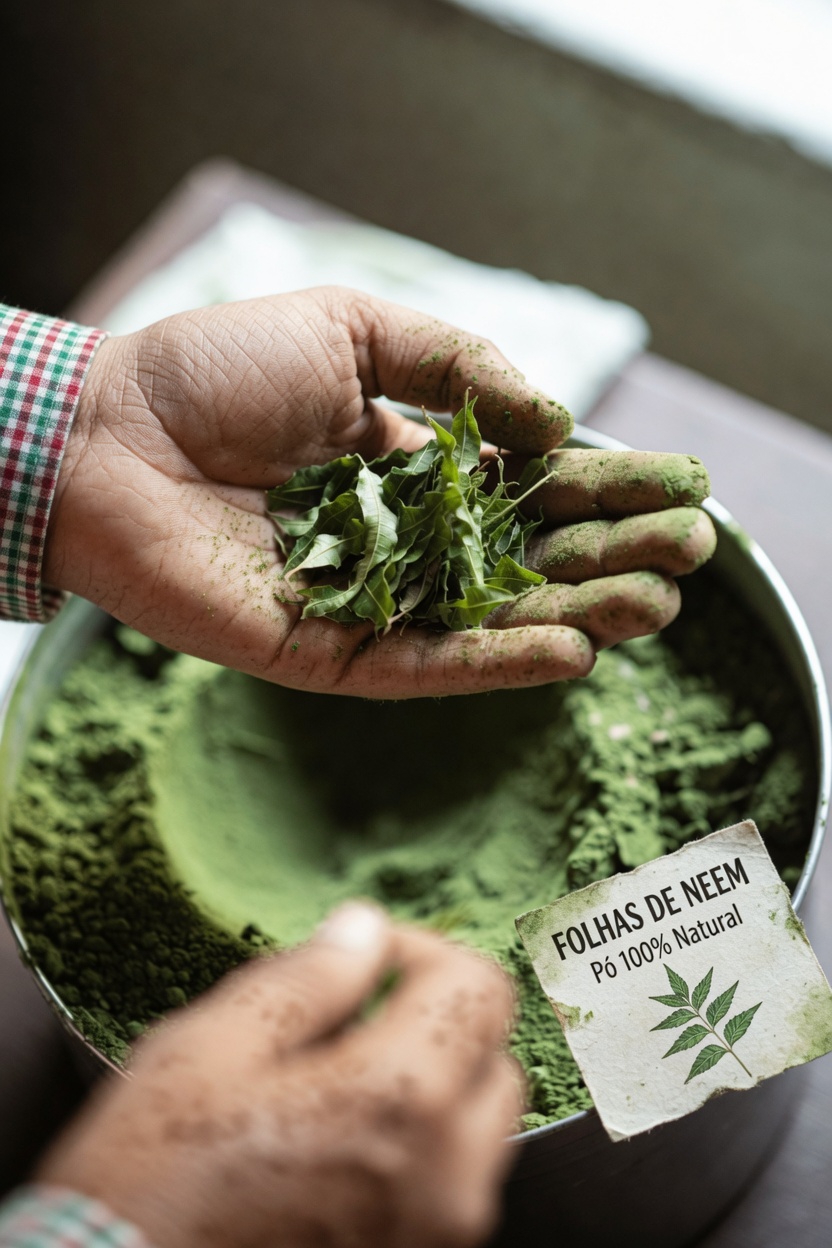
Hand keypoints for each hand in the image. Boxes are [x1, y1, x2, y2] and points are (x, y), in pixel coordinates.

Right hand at [38, 905, 521, 1247]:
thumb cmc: (155, 1182)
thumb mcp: (211, 1047)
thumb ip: (307, 979)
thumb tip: (363, 930)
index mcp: (398, 1098)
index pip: (479, 986)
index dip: (423, 951)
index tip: (369, 956)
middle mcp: (444, 1173)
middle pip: (493, 1054)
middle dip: (435, 1019)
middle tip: (355, 1015)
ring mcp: (438, 1231)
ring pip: (479, 1124)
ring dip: (433, 1083)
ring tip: (338, 1083)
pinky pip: (453, 1182)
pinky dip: (421, 1145)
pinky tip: (339, 1141)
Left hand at [44, 287, 714, 696]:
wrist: (105, 433)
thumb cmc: (216, 370)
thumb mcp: (355, 332)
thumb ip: (458, 368)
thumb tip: (552, 423)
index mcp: (411, 464)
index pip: (528, 484)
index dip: (601, 489)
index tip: (675, 493)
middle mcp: (400, 540)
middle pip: (524, 561)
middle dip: (608, 560)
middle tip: (686, 560)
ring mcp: (369, 602)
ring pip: (490, 620)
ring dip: (575, 617)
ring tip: (652, 610)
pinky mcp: (329, 653)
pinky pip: (425, 663)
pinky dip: (496, 661)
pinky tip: (569, 649)